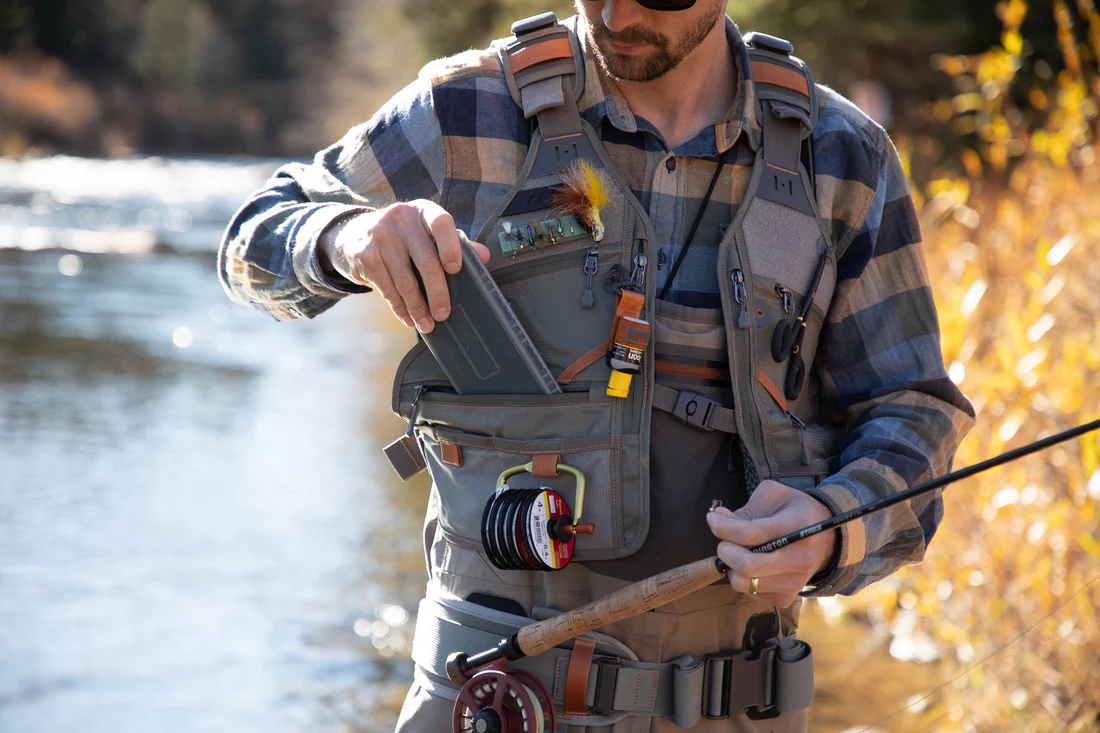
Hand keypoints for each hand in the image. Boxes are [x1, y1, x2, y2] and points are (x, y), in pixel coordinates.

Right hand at [319, 200, 490, 332]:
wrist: (355, 232)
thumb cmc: (405, 235)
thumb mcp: (427, 231)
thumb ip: (456, 242)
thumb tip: (484, 255)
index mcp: (423, 210)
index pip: (441, 223)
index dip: (451, 247)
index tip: (456, 270)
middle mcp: (400, 219)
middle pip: (426, 262)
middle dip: (438, 294)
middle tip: (444, 314)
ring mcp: (380, 236)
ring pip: (405, 281)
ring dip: (418, 308)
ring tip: (427, 324)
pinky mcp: (365, 255)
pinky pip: (387, 289)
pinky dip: (399, 308)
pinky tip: (408, 318)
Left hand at [706, 480, 838, 607]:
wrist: (826, 540)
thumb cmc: (795, 512)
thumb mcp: (775, 495)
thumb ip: (746, 508)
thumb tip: (717, 518)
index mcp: (797, 527)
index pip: (751, 534)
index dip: (723, 527)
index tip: (713, 519)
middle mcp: (799, 559)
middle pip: (747, 565)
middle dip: (725, 550)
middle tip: (724, 540)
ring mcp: (794, 582)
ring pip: (744, 582)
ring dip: (731, 566)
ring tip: (739, 551)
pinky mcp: (785, 598)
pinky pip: (750, 591)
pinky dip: (742, 577)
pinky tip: (753, 563)